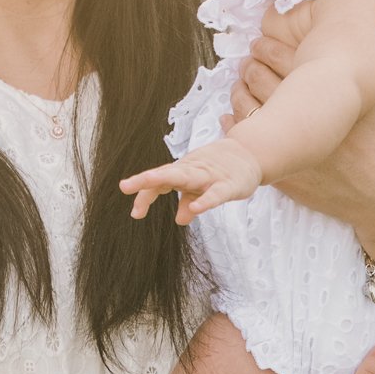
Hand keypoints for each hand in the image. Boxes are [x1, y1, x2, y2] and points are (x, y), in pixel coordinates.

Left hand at [121, 138, 262, 223]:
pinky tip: (195, 208)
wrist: (249, 154)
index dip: (145, 195)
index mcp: (182, 172)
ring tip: (149, 182)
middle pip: (166, 175)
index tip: (134, 213)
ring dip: (167, 179)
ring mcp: (210, 176)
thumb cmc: (218, 171)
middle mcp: (192, 171)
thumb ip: (188, 202)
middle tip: (125, 186)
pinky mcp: (229, 185)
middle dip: (146, 180)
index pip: (159, 183)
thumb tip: (179, 219)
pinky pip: (215, 193)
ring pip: (187, 177)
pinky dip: (205, 200)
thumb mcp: (201, 188)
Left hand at [233, 0, 374, 249]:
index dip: (269, 43)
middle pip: (261, 81)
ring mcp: (294, 154)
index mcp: (333, 97)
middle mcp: (309, 126)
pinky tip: (237, 111)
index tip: (263, 34)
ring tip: (243, 77)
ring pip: (247, 111)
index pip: (285, 58)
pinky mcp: (285, 178)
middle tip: (250, 52)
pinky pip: (248, 144)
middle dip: (252, 64)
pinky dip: (238, 124)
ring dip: (240, 91)